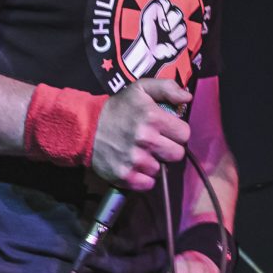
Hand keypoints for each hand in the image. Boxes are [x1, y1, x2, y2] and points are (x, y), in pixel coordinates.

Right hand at [91, 77, 190, 191]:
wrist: (86, 127)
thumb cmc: (117, 108)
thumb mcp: (141, 88)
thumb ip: (167, 87)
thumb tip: (187, 97)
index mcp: (153, 117)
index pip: (184, 134)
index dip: (177, 132)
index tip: (166, 130)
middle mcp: (146, 139)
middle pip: (177, 154)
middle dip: (168, 148)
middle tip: (155, 143)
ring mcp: (135, 160)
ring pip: (161, 169)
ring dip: (153, 162)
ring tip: (140, 152)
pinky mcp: (125, 176)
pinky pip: (148, 184)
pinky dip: (143, 178)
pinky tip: (134, 165)